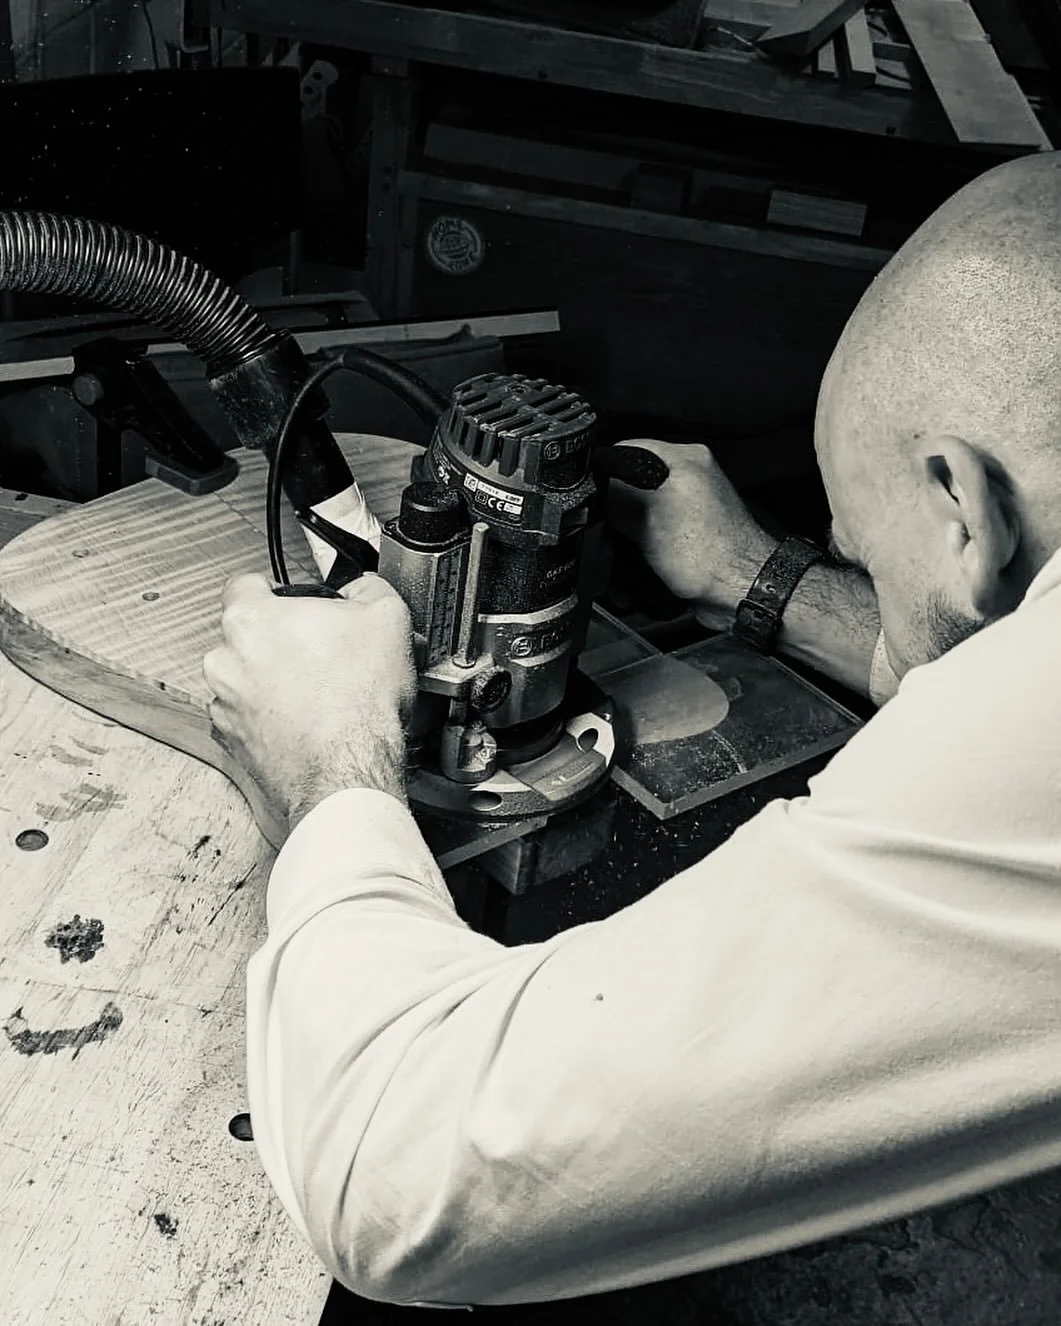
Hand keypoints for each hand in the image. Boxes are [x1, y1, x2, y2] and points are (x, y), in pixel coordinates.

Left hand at [203, 573, 415, 836]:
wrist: (347, 770)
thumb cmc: (357, 700)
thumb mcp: (387, 617)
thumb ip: (366, 589)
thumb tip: (363, 589)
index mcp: (250, 618)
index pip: (245, 584)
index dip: (277, 591)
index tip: (296, 603)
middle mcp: (225, 660)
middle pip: (248, 635)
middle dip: (280, 640)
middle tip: (321, 652)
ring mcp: (225, 705)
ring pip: (247, 679)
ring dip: (274, 682)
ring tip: (319, 693)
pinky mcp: (233, 744)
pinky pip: (250, 720)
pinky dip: (272, 719)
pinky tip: (308, 722)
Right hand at [606, 439, 777, 630]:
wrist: (743, 592)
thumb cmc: (713, 555)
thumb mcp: (650, 519)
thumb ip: (618, 497)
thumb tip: (594, 490)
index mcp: (684, 458)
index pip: (624, 450)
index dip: (601, 473)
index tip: (590, 497)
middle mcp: (688, 477)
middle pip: (628, 484)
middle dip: (612, 511)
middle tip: (607, 532)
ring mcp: (687, 508)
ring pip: (636, 514)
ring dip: (623, 537)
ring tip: (624, 556)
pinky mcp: (687, 535)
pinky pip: (650, 537)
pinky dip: (639, 552)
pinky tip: (636, 569)